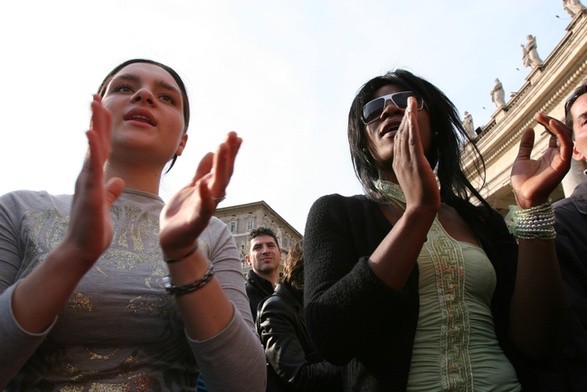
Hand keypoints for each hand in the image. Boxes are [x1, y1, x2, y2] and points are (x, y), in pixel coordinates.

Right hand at [65, 95, 124, 266]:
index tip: (103, 108)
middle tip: (95, 95)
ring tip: (94, 104)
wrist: (83, 250)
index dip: (102, 128)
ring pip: (92, 149)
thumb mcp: (105, 205)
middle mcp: (88, 176)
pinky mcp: (90, 192)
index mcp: (94, 177)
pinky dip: (92, 150)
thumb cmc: (93, 229)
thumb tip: (117, 180)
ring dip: (94, 126)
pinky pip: (91, 167)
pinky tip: (91, 133)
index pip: (100, 147)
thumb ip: (110, 191)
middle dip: (96, 119)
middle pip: (95, 142)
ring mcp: (88, 182)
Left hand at [159, 132, 241, 257]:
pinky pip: (202, 208)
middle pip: (224, 173)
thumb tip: (211, 152)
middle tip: (232, 136)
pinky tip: (203, 184)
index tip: (235, 135)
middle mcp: (212, 196)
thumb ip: (201, 171)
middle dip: (228, 154)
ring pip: (217, 186)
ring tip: (221, 148)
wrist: (172, 237)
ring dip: (220, 167)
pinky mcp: (196, 221)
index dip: (229, 152)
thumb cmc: (182, 212)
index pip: (223, 167)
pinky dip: (204, 197)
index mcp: (210, 187)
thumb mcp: (190, 186)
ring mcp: (205, 208)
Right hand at [392, 97, 439, 211]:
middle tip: (409, 101)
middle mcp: (400, 160)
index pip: (399, 141)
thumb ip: (415, 171)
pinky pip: (413, 139)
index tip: (407, 115)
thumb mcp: (415, 181)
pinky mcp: (416, 161)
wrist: (420, 208)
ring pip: (405, 134)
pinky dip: (412, 126)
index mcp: (399, 164)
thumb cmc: (420, 198)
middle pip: (400, 134)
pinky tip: (413, 115)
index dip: (402, 127)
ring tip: (411, 102)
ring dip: (408, 117)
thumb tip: (421, 166)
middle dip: (405, 117)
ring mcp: (407, 160)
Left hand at [510, 112, 571, 208]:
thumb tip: (529, 129)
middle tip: (539, 115)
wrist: (523, 196)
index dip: (548, 124)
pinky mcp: (563, 164)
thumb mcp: (522, 158)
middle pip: (562, 133)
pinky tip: (550, 124)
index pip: (555, 134)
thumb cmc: (523, 181)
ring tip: (543, 117)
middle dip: (551, 122)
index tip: (537, 116)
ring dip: (555, 125)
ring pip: (565, 137)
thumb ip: (527, 145)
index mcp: (551, 155)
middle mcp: (559, 156)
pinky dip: (560, 133)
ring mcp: (562, 160)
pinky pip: (566, 145)